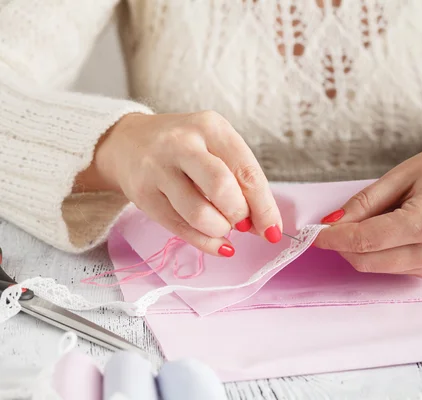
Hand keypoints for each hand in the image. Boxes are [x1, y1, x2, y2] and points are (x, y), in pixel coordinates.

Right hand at [79, 111, 282, 256]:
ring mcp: (158, 169)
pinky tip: (216, 243)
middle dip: (239, 215)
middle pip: (222, 188)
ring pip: (199, 214)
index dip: (264, 206)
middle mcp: (182, 144)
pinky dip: (205, 243)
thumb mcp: (215, 146)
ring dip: (220, 230)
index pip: (246, 170)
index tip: (273, 229)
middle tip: (242, 222)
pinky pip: (180, 229)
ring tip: (222, 226)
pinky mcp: (143, 195)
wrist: (128, 142)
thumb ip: (240, 180)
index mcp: (210, 127)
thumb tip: (265, 224)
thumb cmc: (185, 147)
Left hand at [313, 139, 421, 278]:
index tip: (310, 232)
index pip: (363, 241)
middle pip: (365, 260)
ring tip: (367, 218)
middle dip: (341, 245)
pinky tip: (385, 228)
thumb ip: (365, 202)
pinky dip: (376, 251)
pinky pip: (390, 266)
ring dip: (358, 248)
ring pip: (375, 266)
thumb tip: (332, 222)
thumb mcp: (402, 174)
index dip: (332, 238)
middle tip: (331, 222)